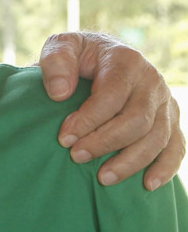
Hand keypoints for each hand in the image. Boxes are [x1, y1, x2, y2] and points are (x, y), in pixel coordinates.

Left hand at [38, 31, 183, 189]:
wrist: (101, 57)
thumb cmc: (77, 56)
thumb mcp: (61, 46)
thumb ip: (56, 61)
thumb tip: (59, 93)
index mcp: (126, 60)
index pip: (113, 94)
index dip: (89, 119)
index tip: (64, 138)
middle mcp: (152, 81)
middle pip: (137, 120)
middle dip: (105, 142)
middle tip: (76, 156)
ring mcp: (164, 102)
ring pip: (157, 138)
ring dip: (130, 161)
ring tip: (103, 178)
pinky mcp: (170, 120)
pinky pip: (176, 146)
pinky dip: (165, 167)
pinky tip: (147, 184)